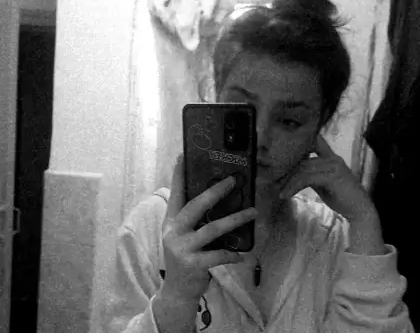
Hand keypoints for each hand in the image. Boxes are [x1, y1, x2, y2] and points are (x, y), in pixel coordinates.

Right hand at [160, 154, 257, 301]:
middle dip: (215, 191)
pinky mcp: (192, 264)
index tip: (182, 156)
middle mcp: (173, 232)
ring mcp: (182, 248)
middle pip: (195, 206)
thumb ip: (193, 220)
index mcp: (171, 222)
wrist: (177, 292)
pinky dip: (232, 254)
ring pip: (212, 228)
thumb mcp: (183, 236)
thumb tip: (216, 200)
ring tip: (253, 212)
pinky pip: (217, 255)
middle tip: (233, 180)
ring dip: (235, 219)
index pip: (175, 194)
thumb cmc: (185, 258)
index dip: (178, 175)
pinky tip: (243, 255)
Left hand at [279, 135, 375, 222]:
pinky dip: (294, 187)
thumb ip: (310, 175)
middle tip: (274, 180)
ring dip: (288, 181)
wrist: (360, 210)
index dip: (302, 142)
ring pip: (302, 169)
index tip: (285, 151)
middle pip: (302, 160)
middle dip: (287, 170)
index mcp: (331, 157)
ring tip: (279, 191)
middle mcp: (332, 159)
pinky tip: (286, 194)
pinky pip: (306, 178)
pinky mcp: (331, 176)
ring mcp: (332, 166)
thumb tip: (292, 175)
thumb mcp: (323, 182)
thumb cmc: (341, 197)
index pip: (316, 141)